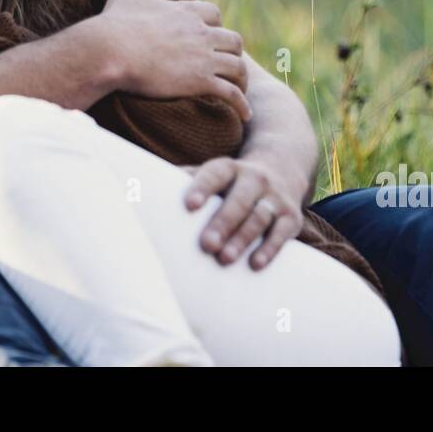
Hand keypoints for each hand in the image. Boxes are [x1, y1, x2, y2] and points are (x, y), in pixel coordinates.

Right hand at [98, 0, 250, 121]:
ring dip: (241, 79)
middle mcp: (200, 32)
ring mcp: (203, 57)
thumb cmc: (115, 24)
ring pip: (238, 65)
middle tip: (228, 65)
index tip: (210, 37)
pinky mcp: (200, 80)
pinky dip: (242, 103)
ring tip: (241, 91)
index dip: (214, 26)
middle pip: (233, 40)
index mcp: (185, 11)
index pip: (213, 14)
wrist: (110, 50)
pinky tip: (245, 113)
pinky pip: (231, 92)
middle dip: (233, 52)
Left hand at [182, 157, 303, 270]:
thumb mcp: (212, 173)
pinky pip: (281, 233)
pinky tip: (255, 264)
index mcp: (229, 168)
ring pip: (259, 217)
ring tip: (224, 259)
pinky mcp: (291, 217)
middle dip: (222, 223)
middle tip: (206, 245)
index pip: (215, 173)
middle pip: (238, 200)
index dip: (202, 187)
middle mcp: (254, 179)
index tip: (189, 205)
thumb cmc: (232, 181)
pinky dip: (270, 248)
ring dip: (242, 238)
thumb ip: (185, 179)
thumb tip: (141, 187)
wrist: (282, 168)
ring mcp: (274, 198)